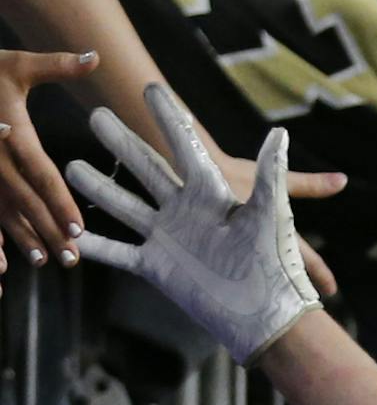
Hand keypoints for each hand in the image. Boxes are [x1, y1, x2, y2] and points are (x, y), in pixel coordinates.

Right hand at [0, 47, 100, 277]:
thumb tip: (95, 55)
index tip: (78, 229)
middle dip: (48, 231)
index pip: (40, 173)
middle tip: (73, 259)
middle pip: (24, 201)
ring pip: (0, 212)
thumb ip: (56, 65)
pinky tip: (1, 264)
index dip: (59, 202)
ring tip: (45, 262)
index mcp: (10, 134)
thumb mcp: (14, 65)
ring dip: (22, 239)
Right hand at [66, 85, 321, 363]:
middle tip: (95, 114)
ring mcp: (168, 238)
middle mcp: (186, 212)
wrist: (264, 317)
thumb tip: (280, 133)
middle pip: (146, 168)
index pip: (185, 146)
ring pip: (125, 205)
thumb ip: (272, 175)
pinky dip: (93, 244)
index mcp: (211, 194)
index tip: (152, 87)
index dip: (169, 118)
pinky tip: (69, 230)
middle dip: (122, 142)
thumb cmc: (275, 267)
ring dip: (98, 186)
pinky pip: (118, 252)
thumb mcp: (271, 215)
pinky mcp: (157, 267)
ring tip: (70, 165)